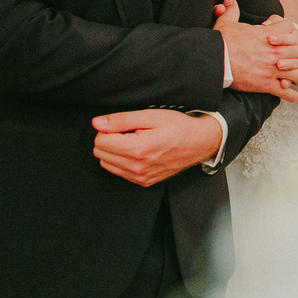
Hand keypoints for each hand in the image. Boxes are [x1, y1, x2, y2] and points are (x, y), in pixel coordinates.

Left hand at [92, 109, 222, 186]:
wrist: (200, 142)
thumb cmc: (179, 127)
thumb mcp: (150, 116)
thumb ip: (120, 120)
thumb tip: (97, 123)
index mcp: (137, 149)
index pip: (100, 141)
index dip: (110, 129)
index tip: (125, 126)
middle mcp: (137, 167)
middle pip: (100, 153)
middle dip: (111, 140)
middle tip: (131, 133)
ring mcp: (141, 177)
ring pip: (107, 164)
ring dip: (116, 152)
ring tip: (135, 142)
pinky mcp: (144, 182)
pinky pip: (119, 172)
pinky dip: (123, 161)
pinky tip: (139, 152)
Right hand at [212, 0, 297, 101]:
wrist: (215, 61)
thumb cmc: (221, 42)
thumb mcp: (227, 23)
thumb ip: (232, 11)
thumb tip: (229, 1)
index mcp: (270, 35)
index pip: (291, 28)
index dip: (289, 31)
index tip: (285, 35)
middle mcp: (275, 52)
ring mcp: (273, 69)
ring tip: (297, 78)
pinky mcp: (266, 84)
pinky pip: (285, 92)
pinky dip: (292, 96)